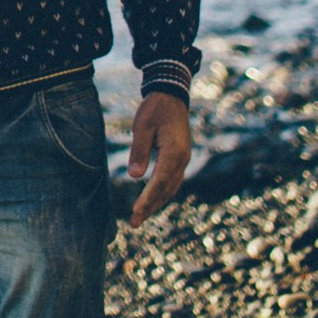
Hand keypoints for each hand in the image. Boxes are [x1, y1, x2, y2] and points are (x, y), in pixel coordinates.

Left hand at [126, 92, 191, 227]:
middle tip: (134, 222)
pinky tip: (151, 200)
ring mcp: (183, 159)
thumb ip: (139, 151)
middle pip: (167, 190)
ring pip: (171, 188)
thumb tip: (134, 177)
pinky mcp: (180, 158)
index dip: (148, 199)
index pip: (160, 182)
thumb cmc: (155, 109)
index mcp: (174, 152)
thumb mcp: (142, 127)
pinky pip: (172, 181)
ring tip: (140, 216)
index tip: (135, 212)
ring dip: (156, 203)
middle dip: (151, 207)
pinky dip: (162, 193)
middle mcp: (183, 159)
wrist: (172, 95)